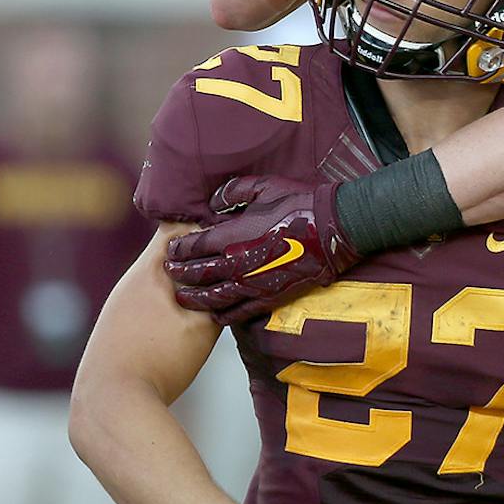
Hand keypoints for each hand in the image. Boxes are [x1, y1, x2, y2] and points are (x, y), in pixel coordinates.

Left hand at [165, 176, 359, 324]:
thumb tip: (212, 202)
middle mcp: (237, 264)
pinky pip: (239, 312)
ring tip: (182, 298)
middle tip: (169, 272)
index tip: (170, 250)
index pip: (194, 246)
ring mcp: (252, 284)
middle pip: (199, 274)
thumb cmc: (299, 205)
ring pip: (214, 297)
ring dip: (195, 298)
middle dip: (180, 273)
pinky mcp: (269, 297)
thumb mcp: (263, 187)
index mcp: (233, 236)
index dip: (178, 249)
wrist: (333, 230)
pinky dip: (223, 315)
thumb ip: (232, 193)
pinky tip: (214, 315)